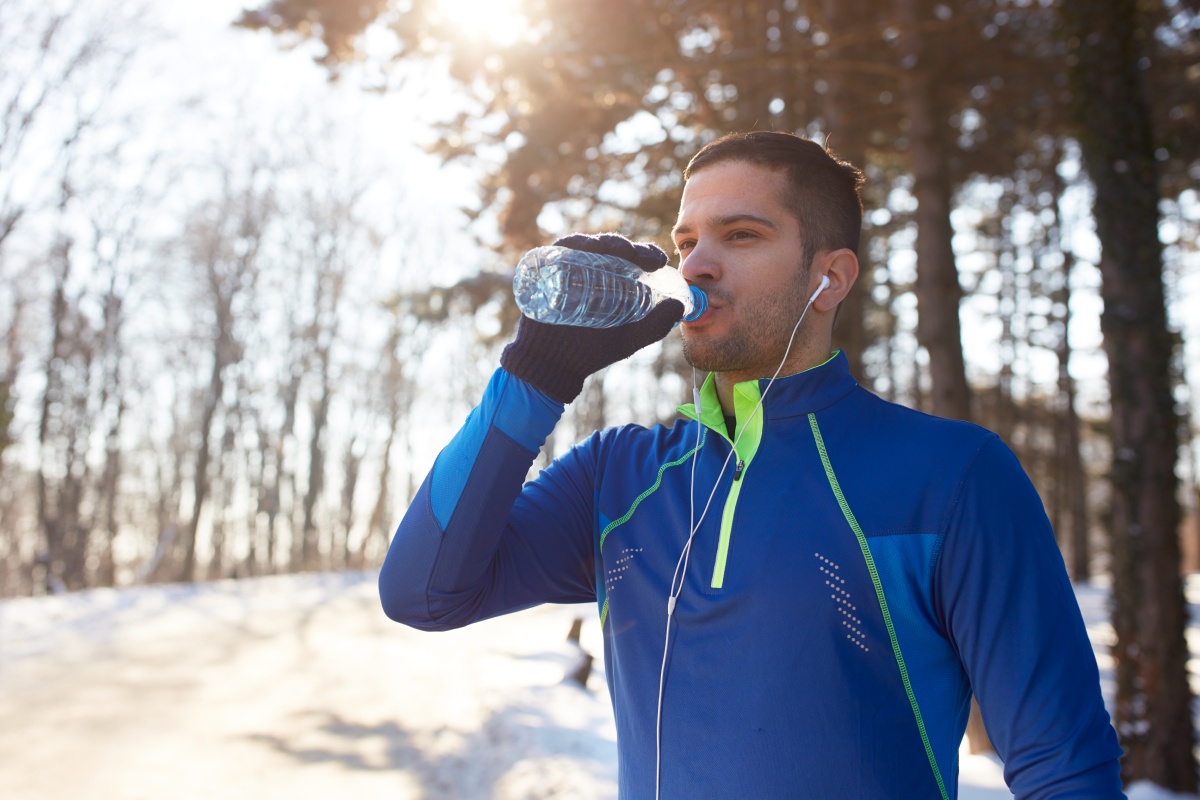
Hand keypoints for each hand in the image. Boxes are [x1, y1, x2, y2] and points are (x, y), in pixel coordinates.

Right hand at [500, 233, 684, 402]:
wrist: (553, 364)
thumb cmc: (590, 351)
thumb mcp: (628, 339)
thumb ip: (655, 326)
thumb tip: (681, 307)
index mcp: (615, 282)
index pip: (635, 260)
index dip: (648, 254)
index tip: (658, 260)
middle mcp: (594, 271)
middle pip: (614, 249)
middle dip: (630, 246)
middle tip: (641, 256)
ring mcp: (571, 269)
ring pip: (590, 245)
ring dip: (604, 242)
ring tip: (617, 249)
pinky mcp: (548, 271)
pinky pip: (561, 250)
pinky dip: (573, 244)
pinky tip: (585, 248)